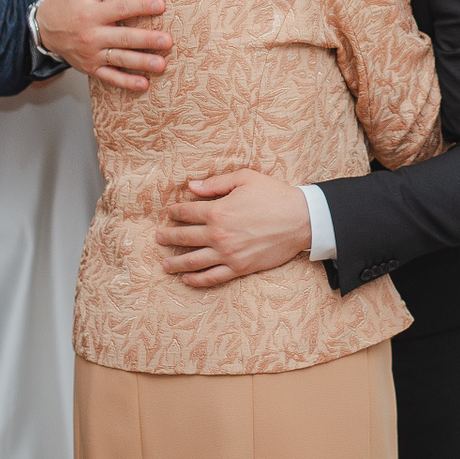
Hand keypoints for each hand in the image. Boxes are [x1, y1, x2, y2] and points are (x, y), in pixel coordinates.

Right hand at [36, 0, 171, 90]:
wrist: (43, 28)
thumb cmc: (67, 3)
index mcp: (91, 13)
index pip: (120, 9)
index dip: (141, 7)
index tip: (161, 5)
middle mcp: (91, 36)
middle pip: (123, 38)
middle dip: (146, 40)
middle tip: (167, 41)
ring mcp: (91, 54)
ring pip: (120, 59)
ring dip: (141, 63)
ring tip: (161, 64)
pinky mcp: (90, 68)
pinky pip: (110, 77)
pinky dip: (126, 82)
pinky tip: (144, 84)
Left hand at [157, 170, 312, 286]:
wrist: (301, 219)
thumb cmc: (274, 195)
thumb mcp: (245, 178)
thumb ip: (215, 183)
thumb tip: (191, 186)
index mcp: (218, 211)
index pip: (187, 212)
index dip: (175, 212)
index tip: (169, 214)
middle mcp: (218, 234)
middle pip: (184, 238)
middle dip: (168, 237)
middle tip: (158, 238)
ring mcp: (228, 254)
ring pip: (193, 261)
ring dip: (176, 263)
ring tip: (165, 264)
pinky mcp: (239, 268)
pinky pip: (212, 277)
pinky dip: (197, 280)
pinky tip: (187, 280)